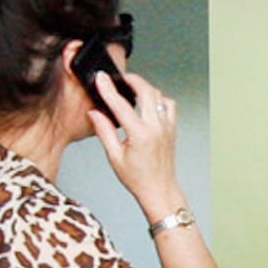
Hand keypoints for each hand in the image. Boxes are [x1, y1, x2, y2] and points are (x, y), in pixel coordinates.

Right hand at [86, 52, 186, 222]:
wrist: (159, 189)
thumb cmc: (138, 178)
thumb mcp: (114, 156)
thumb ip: (104, 131)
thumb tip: (94, 112)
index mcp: (140, 135)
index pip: (121, 105)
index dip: (108, 89)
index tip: (101, 78)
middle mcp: (157, 128)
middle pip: (147, 91)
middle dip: (132, 80)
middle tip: (120, 78)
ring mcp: (167, 127)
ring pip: (159, 95)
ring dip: (145, 87)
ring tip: (132, 87)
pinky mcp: (172, 128)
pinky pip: (169, 105)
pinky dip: (158, 98)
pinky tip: (148, 101)